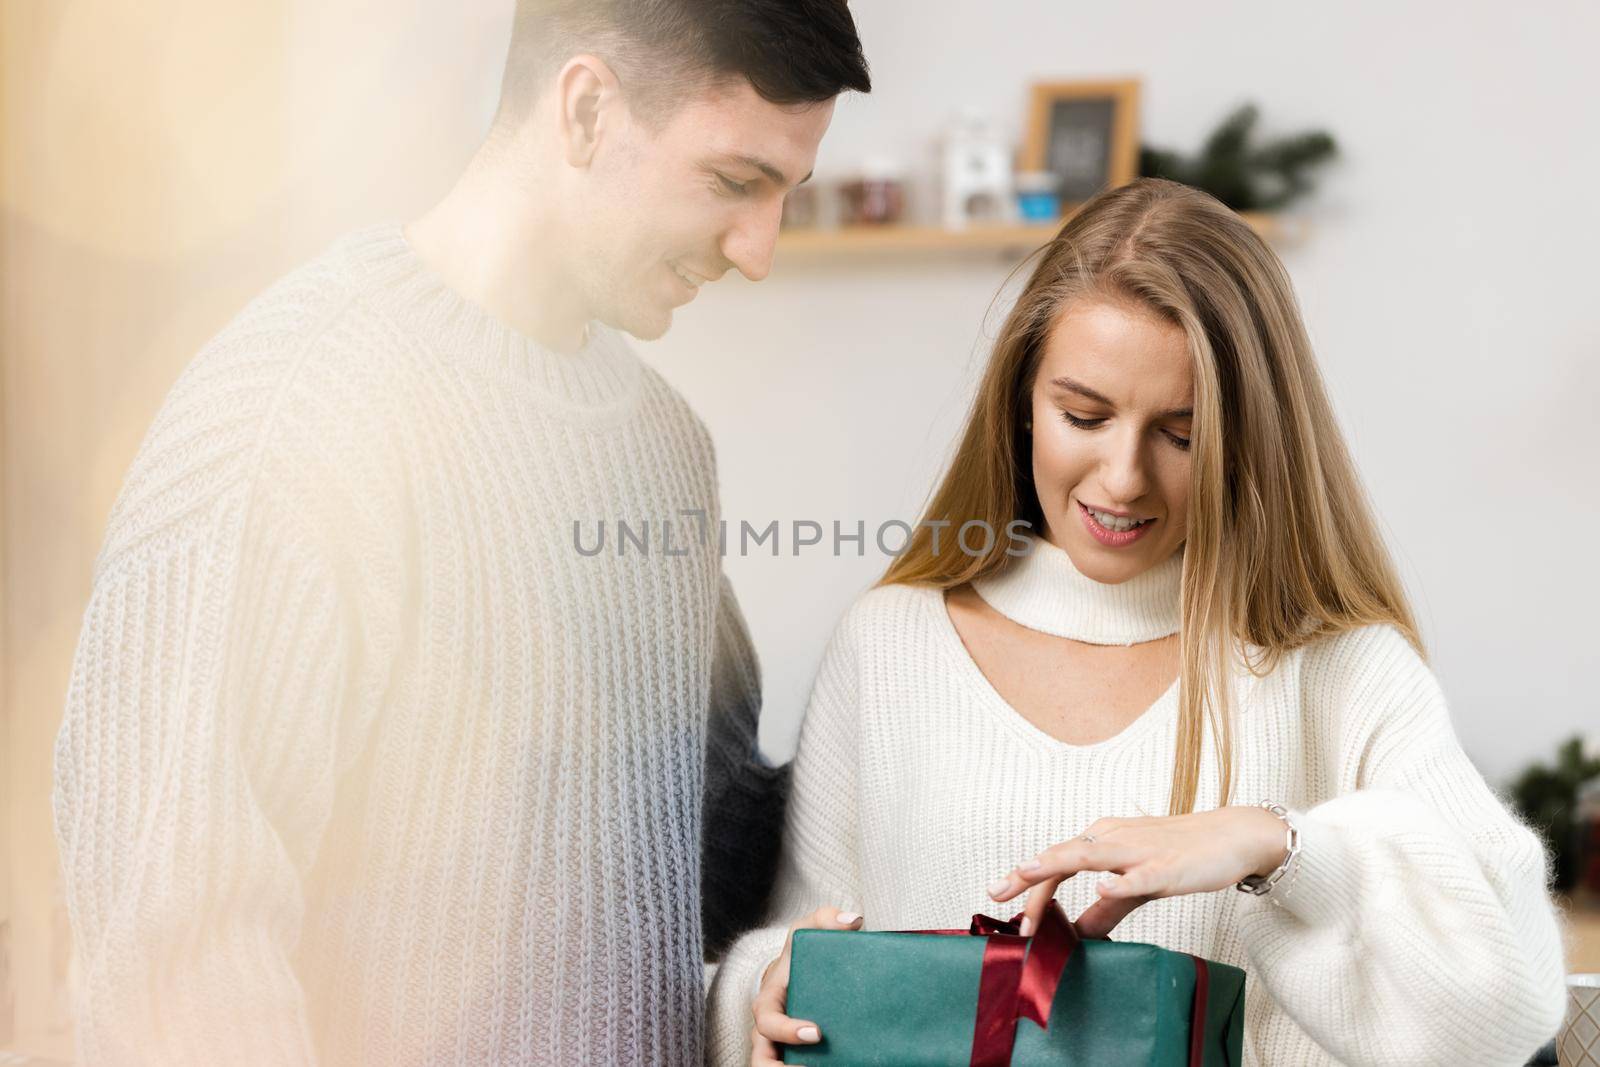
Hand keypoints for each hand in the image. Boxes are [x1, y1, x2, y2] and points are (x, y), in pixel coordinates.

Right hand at [749, 905, 863, 1066]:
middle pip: (762, 1060)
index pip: (767, 1022)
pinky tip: (836, 1066)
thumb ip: (827, 919)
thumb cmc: (800, 953)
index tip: (816, 1032)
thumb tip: (853, 920)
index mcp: (767, 1002)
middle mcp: (767, 1030)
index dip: (787, 1031)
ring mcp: (777, 1047)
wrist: (798, 973)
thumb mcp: (808, 930)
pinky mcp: (791, 1057)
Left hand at [986, 807, 1288, 939]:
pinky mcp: (1167, 865)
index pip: (1057, 864)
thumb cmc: (1182, 856)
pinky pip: (1141, 874)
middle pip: (1061, 856)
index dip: (1032, 891)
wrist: (1234, 837)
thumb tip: (1076, 934)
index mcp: (1103, 840)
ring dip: (1055, 863)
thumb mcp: (1137, 884)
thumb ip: (1106, 908)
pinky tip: (1104, 886)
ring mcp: (1140, 849)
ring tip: (1026, 873)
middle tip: (996, 894)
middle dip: (1026, 877)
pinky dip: (1121, 880)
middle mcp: (1114, 838)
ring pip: (1090, 854)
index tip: (1013, 919)